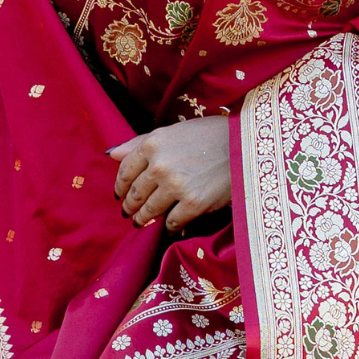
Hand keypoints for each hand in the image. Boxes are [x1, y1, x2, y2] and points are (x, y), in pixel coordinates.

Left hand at [109, 115, 234, 232]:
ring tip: (142, 222)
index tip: (119, 194)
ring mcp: (176, 186)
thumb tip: (112, 154)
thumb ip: (140, 143)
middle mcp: (160, 165)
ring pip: (149, 211)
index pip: (125, 170)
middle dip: (129, 206)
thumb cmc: (211, 135)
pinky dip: (170, 227)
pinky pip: (172, 222)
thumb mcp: (173, 131)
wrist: (246, 146)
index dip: (120, 186)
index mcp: (153, 144)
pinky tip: (170, 227)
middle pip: (135, 193)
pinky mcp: (193, 204)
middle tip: (129, 213)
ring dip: (143, 219)